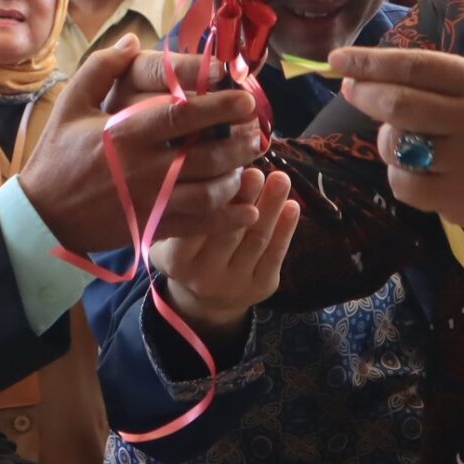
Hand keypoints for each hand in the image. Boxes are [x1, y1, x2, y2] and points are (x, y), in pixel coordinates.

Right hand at [17, 37, 263, 250]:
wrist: (42, 215)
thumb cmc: (57, 156)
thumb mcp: (70, 105)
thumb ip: (101, 68)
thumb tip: (133, 40)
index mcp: (126, 134)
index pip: (183, 115)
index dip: (220, 105)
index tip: (245, 98)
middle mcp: (144, 169)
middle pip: (207, 156)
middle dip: (239, 143)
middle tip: (256, 132)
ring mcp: (151, 202)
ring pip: (209, 193)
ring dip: (237, 179)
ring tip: (248, 165)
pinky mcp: (153, 227)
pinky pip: (200, 225)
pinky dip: (229, 218)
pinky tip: (248, 209)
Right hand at [155, 169, 297, 335]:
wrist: (204, 301)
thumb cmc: (187, 251)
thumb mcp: (172, 234)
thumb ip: (183, 207)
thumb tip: (205, 163)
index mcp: (176, 261)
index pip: (192, 227)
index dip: (210, 199)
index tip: (223, 171)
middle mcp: (203, 276)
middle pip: (228, 232)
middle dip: (244, 198)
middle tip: (254, 171)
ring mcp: (234, 284)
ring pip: (256, 239)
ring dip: (271, 206)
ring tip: (280, 178)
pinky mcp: (261, 288)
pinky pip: (276, 255)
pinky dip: (286, 228)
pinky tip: (292, 205)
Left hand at [333, 44, 463, 235]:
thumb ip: (431, 80)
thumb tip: (359, 75)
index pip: (415, 67)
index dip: (370, 62)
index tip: (337, 59)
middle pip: (398, 104)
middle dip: (364, 95)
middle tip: (350, 90)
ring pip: (395, 147)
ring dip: (387, 142)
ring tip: (408, 142)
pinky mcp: (458, 198)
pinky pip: (402, 184)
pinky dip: (400, 176)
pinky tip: (422, 173)